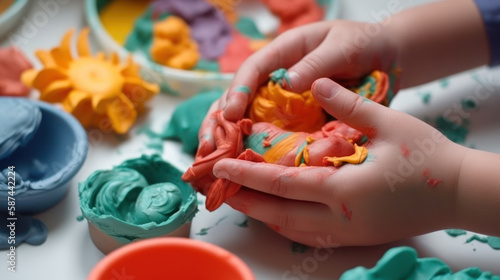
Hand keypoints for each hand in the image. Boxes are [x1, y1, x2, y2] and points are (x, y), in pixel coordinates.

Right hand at [197, 20, 397, 156]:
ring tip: (213, 163)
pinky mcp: (293, 118)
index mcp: (284, 52)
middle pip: (238, 96)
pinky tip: (240, 168)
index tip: (232, 115)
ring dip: (227, 139)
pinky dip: (251, 149)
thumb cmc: (364, 44)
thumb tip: (289, 83)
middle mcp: (276, 76)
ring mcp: (282, 98)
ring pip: (246, 117)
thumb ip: (318, 63)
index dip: (238, 91)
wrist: (386, 56)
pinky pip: (269, 133)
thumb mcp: (344, 47)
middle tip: (208, 148)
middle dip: (219, 122)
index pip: (253, 70)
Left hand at [212, 78, 465, 246]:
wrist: (460, 193)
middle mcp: (342, 218)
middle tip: (220, 190)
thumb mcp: (390, 123)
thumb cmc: (428, 156)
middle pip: (280, 214)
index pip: (283, 183)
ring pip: (293, 230)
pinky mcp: (358, 237)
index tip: (223, 166)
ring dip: (264, 216)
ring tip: (242, 201)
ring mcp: (350, 233)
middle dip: (247, 202)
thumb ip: (348, 105)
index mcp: (346, 190)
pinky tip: (278, 215)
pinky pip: (312, 237)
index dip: (248, 174)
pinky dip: (288, 225)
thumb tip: (316, 83)